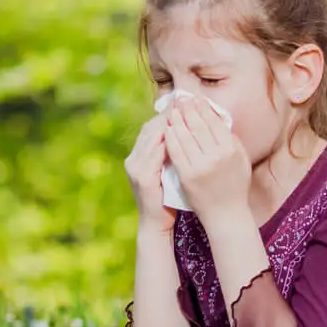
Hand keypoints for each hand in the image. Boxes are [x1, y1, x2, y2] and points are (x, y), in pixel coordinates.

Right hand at [124, 115, 176, 236]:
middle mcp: (134, 159)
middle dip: (170, 115)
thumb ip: (174, 152)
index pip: (153, 126)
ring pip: (151, 138)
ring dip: (169, 125)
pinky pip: (154, 155)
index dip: (169, 114)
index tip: (187, 104)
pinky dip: (167, 143)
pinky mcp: (142, 178)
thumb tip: (193, 130)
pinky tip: (181, 137)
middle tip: (188, 104)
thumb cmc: (168, 196)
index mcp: (140, 155)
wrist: (157, 223)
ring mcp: (136, 168)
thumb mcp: (170, 169)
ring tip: (186, 115)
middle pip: (151, 128)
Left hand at [162, 95, 252, 225]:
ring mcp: (200, 166)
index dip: (204, 108)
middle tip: (181, 99)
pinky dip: (171, 138)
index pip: (215, 122)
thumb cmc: (236, 186)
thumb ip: (233, 140)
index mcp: (231, 150)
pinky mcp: (187, 175)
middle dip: (188, 110)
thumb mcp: (241, 161)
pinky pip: (176, 152)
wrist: (226, 214)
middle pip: (198, 126)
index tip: (197, 99)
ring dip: (177, 120)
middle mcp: (216, 156)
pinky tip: (167, 129)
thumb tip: (220, 119)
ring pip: (185, 136)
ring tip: (172, 111)